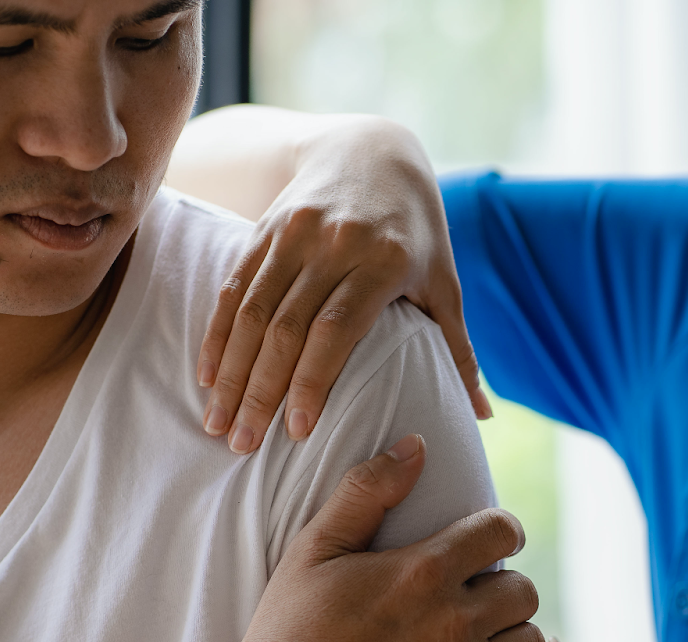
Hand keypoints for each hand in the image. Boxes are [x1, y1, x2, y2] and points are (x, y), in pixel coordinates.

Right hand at [193, 114, 488, 453]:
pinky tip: (206, 377)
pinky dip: (218, 335)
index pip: (337, 328)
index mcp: (384, 260)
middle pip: (286, 326)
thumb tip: (481, 415)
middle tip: (243, 445)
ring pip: (252, 311)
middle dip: (261, 391)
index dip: (312, 380)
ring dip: (232, 372)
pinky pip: (234, 287)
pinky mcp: (266, 228)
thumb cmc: (417, 230)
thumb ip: (458, 349)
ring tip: (219, 423)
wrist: (373, 149)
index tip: (297, 431)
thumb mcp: (444, 282)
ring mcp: (294, 232)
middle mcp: (335, 243)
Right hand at [217, 433, 544, 641]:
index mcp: (424, 571)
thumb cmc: (289, 630)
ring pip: (531, 640)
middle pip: (525, 588)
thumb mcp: (314, 549)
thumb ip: (367, 491)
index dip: (497, 531)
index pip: (502, 530)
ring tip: (479, 637)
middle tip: (475, 595)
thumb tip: (416, 445)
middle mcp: (455, 621)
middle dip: (504, 585)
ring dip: (511, 634)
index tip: (484, 543)